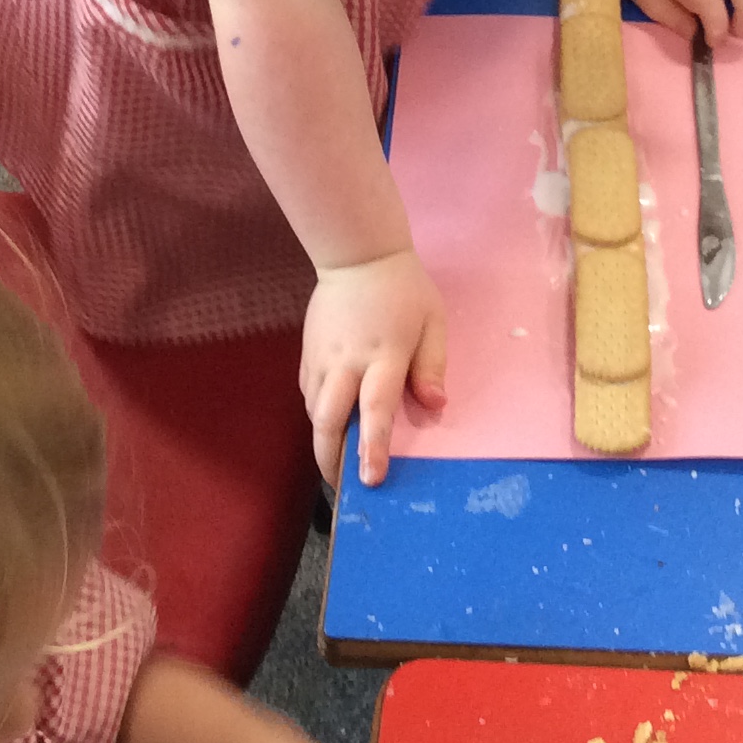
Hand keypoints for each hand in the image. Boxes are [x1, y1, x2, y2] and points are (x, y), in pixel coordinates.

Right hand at [301, 249, 444, 488]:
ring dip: (322, 440)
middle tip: (342, 487)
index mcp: (383, 355)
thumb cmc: (405, 290)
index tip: (371, 478)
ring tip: (335, 464)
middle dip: (330, 458)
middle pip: (328, 419)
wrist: (358, 256)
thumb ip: (433, 365)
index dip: (373, 447)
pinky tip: (329, 423)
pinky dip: (317, 414)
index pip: (375, 409)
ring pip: (313, 411)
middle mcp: (347, 362)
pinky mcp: (307, 353)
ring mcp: (322, 358)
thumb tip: (435, 405)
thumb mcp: (433, 321)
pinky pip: (308, 393)